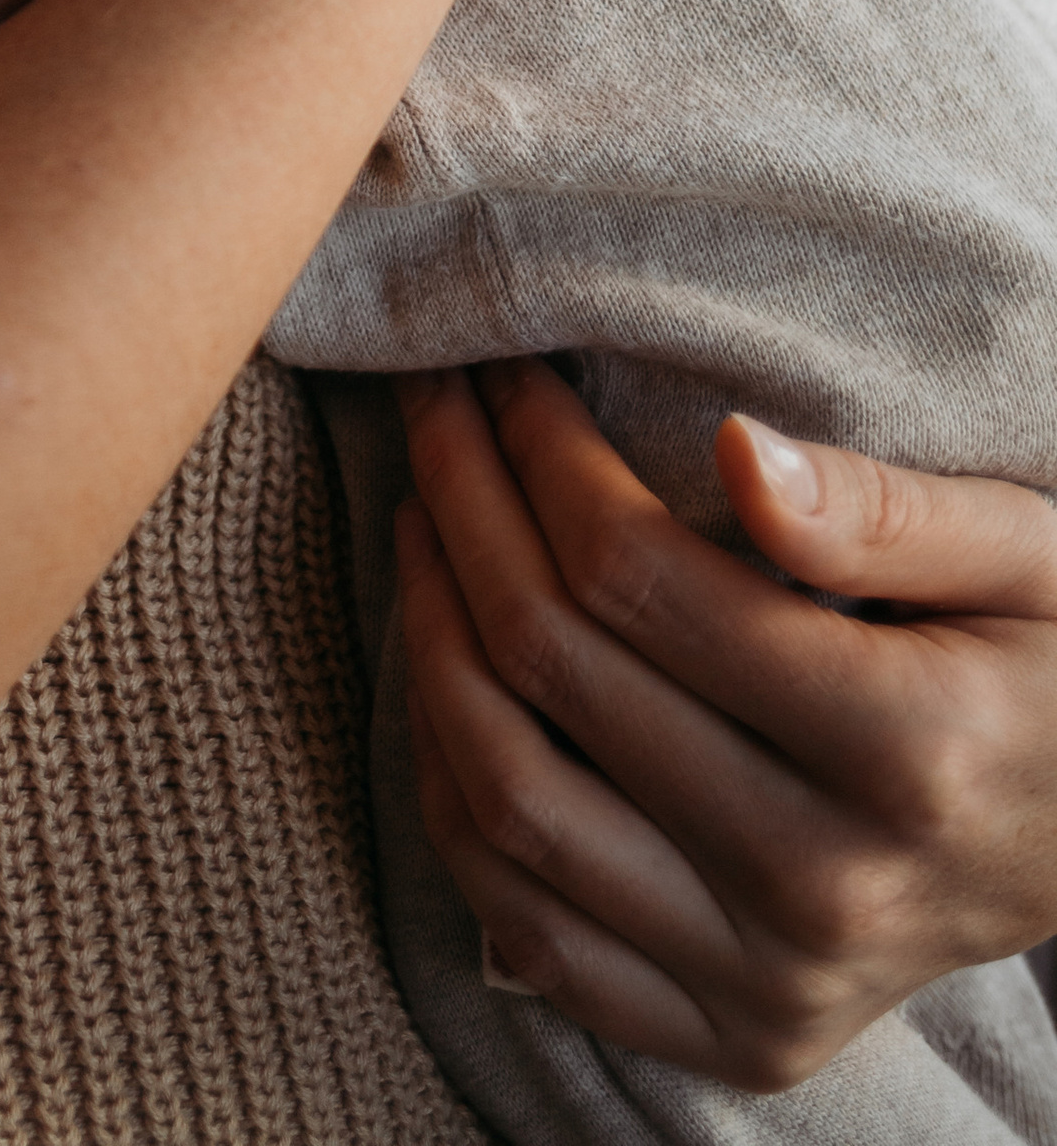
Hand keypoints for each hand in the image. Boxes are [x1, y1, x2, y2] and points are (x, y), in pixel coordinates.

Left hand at [396, 358, 1056, 1089]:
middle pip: (556, 667)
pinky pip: (531, 925)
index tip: (502, 374)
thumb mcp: (1028, 556)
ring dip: (429, 640)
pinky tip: (443, 681)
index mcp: (907, 749)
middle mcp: (829, 886)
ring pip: (513, 801)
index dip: (539, 453)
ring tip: (420, 523)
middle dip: (463, 505)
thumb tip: (733, 452)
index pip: (636, 575)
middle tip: (433, 410)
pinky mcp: (735, 1040)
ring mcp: (773, 982)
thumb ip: (880, 509)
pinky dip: (454, 798)